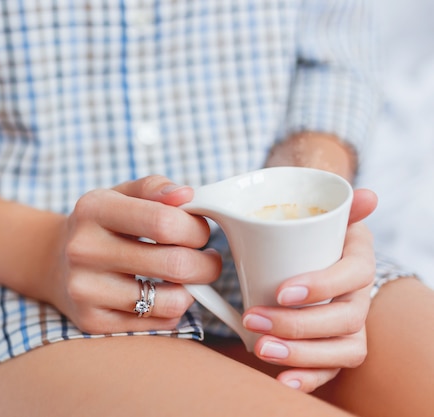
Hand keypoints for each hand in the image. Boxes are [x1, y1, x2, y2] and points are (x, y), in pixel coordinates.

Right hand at [48, 176, 221, 333]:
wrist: (53, 261)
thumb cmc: (101, 224)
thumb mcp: (120, 195)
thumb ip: (155, 188)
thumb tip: (187, 195)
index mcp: (94, 209)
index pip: (165, 222)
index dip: (197, 229)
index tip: (200, 232)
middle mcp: (83, 249)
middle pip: (174, 264)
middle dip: (206, 264)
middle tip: (207, 260)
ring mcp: (84, 289)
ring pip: (170, 301)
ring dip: (192, 291)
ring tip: (188, 279)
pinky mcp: (91, 321)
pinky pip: (156, 323)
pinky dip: (171, 310)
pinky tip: (162, 295)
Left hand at [241, 189, 377, 392]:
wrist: (309, 254)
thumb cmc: (311, 235)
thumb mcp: (317, 215)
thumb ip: (335, 203)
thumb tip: (367, 196)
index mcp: (357, 259)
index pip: (353, 274)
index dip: (321, 286)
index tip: (282, 291)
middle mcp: (360, 296)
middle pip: (345, 318)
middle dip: (299, 324)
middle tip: (254, 320)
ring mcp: (349, 325)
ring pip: (342, 349)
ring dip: (302, 354)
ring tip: (262, 348)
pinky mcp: (333, 348)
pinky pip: (331, 370)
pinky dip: (309, 378)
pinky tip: (283, 379)